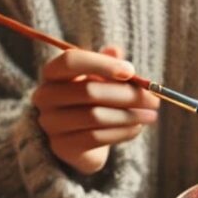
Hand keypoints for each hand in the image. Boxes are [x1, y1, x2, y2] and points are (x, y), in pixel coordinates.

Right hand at [32, 46, 159, 174]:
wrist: (80, 139)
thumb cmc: (92, 100)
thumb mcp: (100, 77)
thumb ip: (107, 62)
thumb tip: (115, 51)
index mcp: (52, 72)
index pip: (71, 61)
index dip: (102, 64)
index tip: (131, 71)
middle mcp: (45, 96)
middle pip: (89, 91)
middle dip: (127, 95)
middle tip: (153, 99)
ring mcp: (50, 123)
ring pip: (95, 117)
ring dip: (129, 116)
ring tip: (150, 115)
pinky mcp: (61, 146)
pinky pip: (96, 137)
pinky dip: (122, 132)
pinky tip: (137, 128)